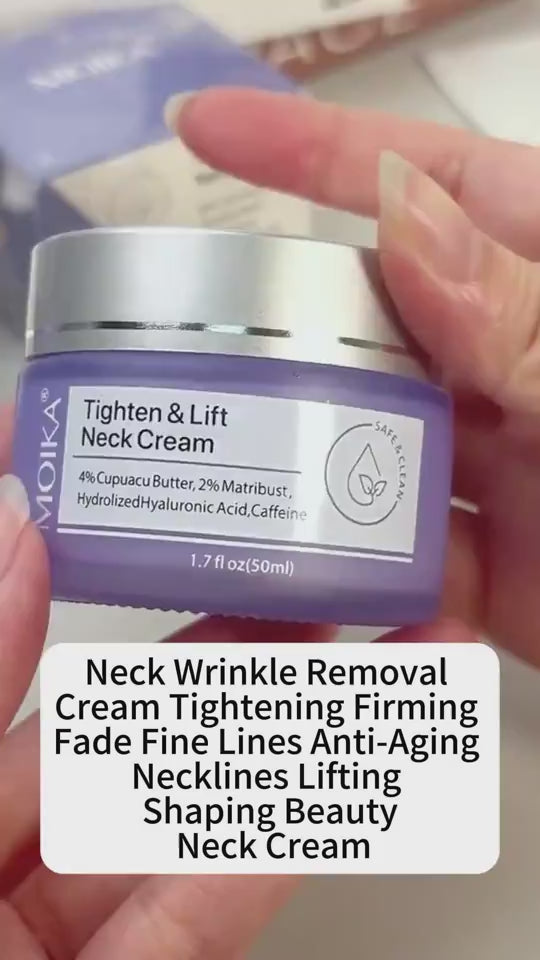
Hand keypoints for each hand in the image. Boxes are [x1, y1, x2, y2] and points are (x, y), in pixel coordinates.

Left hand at [0, 413, 335, 958]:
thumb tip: (12, 523)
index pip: (6, 632)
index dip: (54, 541)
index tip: (113, 459)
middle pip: (121, 722)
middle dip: (219, 644)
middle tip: (293, 569)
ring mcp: (54, 918)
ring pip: (178, 810)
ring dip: (271, 734)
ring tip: (353, 650)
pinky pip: (198, 914)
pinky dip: (267, 850)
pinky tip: (335, 777)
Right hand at [170, 88, 539, 667]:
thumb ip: (522, 316)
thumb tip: (403, 216)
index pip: (421, 183)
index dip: (306, 146)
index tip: (207, 124)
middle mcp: (507, 364)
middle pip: (365, 324)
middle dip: (281, 335)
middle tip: (201, 351)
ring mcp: (491, 465)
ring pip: (363, 448)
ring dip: (303, 472)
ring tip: (232, 482)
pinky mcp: (484, 564)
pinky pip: (395, 561)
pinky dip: (359, 584)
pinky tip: (322, 591)